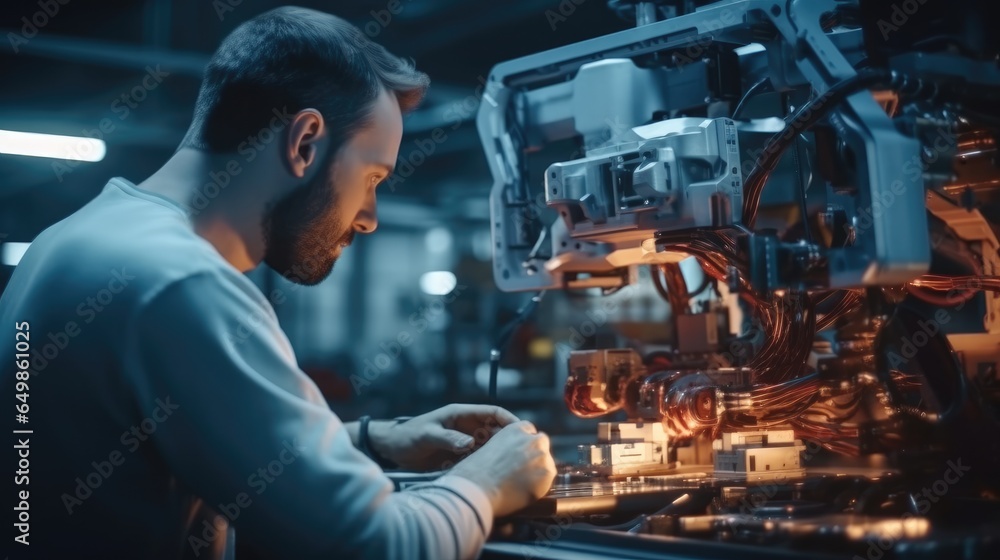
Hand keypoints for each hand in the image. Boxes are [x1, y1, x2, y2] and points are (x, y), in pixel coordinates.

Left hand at [369, 403, 518, 470]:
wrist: (391, 450)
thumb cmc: (407, 436)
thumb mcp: (426, 434)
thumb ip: (447, 438)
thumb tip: (470, 444)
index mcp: (461, 414)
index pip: (492, 413)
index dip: (509, 419)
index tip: (522, 430)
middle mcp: (466, 427)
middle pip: (495, 431)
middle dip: (509, 440)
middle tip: (522, 452)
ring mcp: (463, 442)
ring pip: (488, 447)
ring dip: (498, 455)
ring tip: (512, 466)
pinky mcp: (458, 457)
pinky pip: (477, 460)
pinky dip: (485, 465)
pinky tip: (493, 475)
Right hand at [450, 420, 556, 517]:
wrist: (478, 489)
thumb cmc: (475, 471)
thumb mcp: (488, 447)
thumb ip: (505, 446)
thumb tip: (510, 457)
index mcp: (516, 429)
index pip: (529, 431)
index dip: (524, 443)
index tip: (520, 454)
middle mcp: (533, 439)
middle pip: (542, 444)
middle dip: (535, 455)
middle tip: (522, 470)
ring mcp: (543, 457)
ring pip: (547, 463)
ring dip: (538, 471)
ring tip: (520, 483)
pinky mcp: (548, 475)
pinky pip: (547, 481)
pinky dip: (539, 486)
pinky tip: (524, 491)